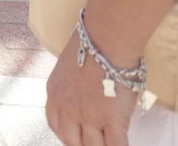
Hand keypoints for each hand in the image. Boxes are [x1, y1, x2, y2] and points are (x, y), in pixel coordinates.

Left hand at [44, 31, 137, 145]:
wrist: (106, 41)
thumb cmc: (92, 45)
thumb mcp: (70, 67)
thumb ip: (74, 86)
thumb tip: (87, 94)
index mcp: (55, 94)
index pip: (55, 126)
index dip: (67, 135)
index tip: (77, 136)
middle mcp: (67, 109)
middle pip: (71, 141)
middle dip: (82, 144)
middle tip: (94, 141)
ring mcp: (89, 117)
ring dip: (100, 145)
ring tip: (109, 140)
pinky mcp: (111, 120)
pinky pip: (115, 145)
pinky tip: (123, 144)